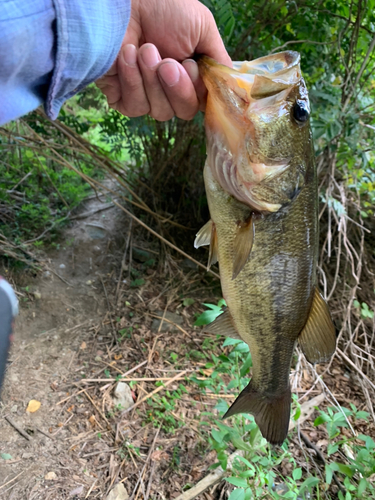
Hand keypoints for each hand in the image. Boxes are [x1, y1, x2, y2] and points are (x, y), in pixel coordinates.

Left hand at [96, 0, 230, 120]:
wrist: (123, 0)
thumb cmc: (162, 7)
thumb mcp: (203, 28)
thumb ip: (218, 61)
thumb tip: (231, 88)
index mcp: (191, 74)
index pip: (202, 102)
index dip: (197, 91)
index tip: (191, 66)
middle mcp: (169, 88)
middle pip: (183, 112)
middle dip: (177, 88)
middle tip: (167, 62)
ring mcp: (146, 95)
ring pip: (160, 112)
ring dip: (153, 80)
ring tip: (145, 49)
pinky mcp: (122, 98)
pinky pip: (135, 107)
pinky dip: (133, 81)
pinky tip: (128, 56)